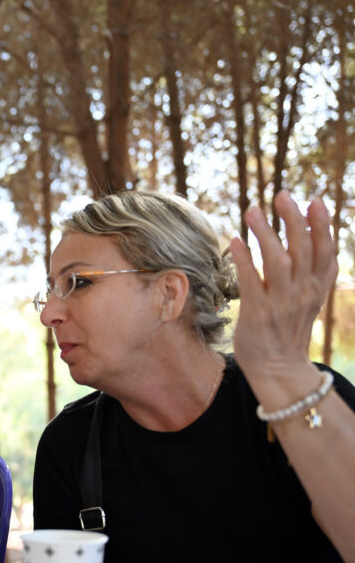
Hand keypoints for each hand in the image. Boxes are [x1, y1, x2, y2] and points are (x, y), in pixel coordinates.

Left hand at [229, 190, 337, 376]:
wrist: (278, 367)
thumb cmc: (288, 327)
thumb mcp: (311, 297)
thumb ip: (314, 268)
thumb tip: (314, 231)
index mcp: (316, 287)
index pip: (326, 251)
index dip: (323, 226)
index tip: (316, 200)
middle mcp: (302, 292)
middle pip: (303, 250)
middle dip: (294, 220)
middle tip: (282, 194)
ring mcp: (281, 302)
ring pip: (278, 262)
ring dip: (265, 234)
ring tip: (252, 210)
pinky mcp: (258, 312)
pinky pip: (251, 281)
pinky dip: (244, 259)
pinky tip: (235, 240)